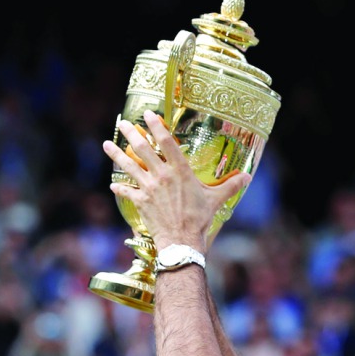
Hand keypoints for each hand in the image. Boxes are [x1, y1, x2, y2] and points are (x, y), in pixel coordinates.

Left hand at [102, 110, 250, 250]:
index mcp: (180, 171)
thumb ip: (231, 185)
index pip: (167, 142)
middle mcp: (162, 175)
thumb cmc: (199, 219)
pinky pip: (126, 192)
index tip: (148, 114)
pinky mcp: (140, 202)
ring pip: (129, 166)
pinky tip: (113, 184)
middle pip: (143, 149)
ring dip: (116, 155)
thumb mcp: (216, 200)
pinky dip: (119, 188)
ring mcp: (149, 188)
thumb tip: (247, 177)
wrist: (182, 241)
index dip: (157, 126)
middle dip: (132, 134)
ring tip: (107, 144)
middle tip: (124, 123)